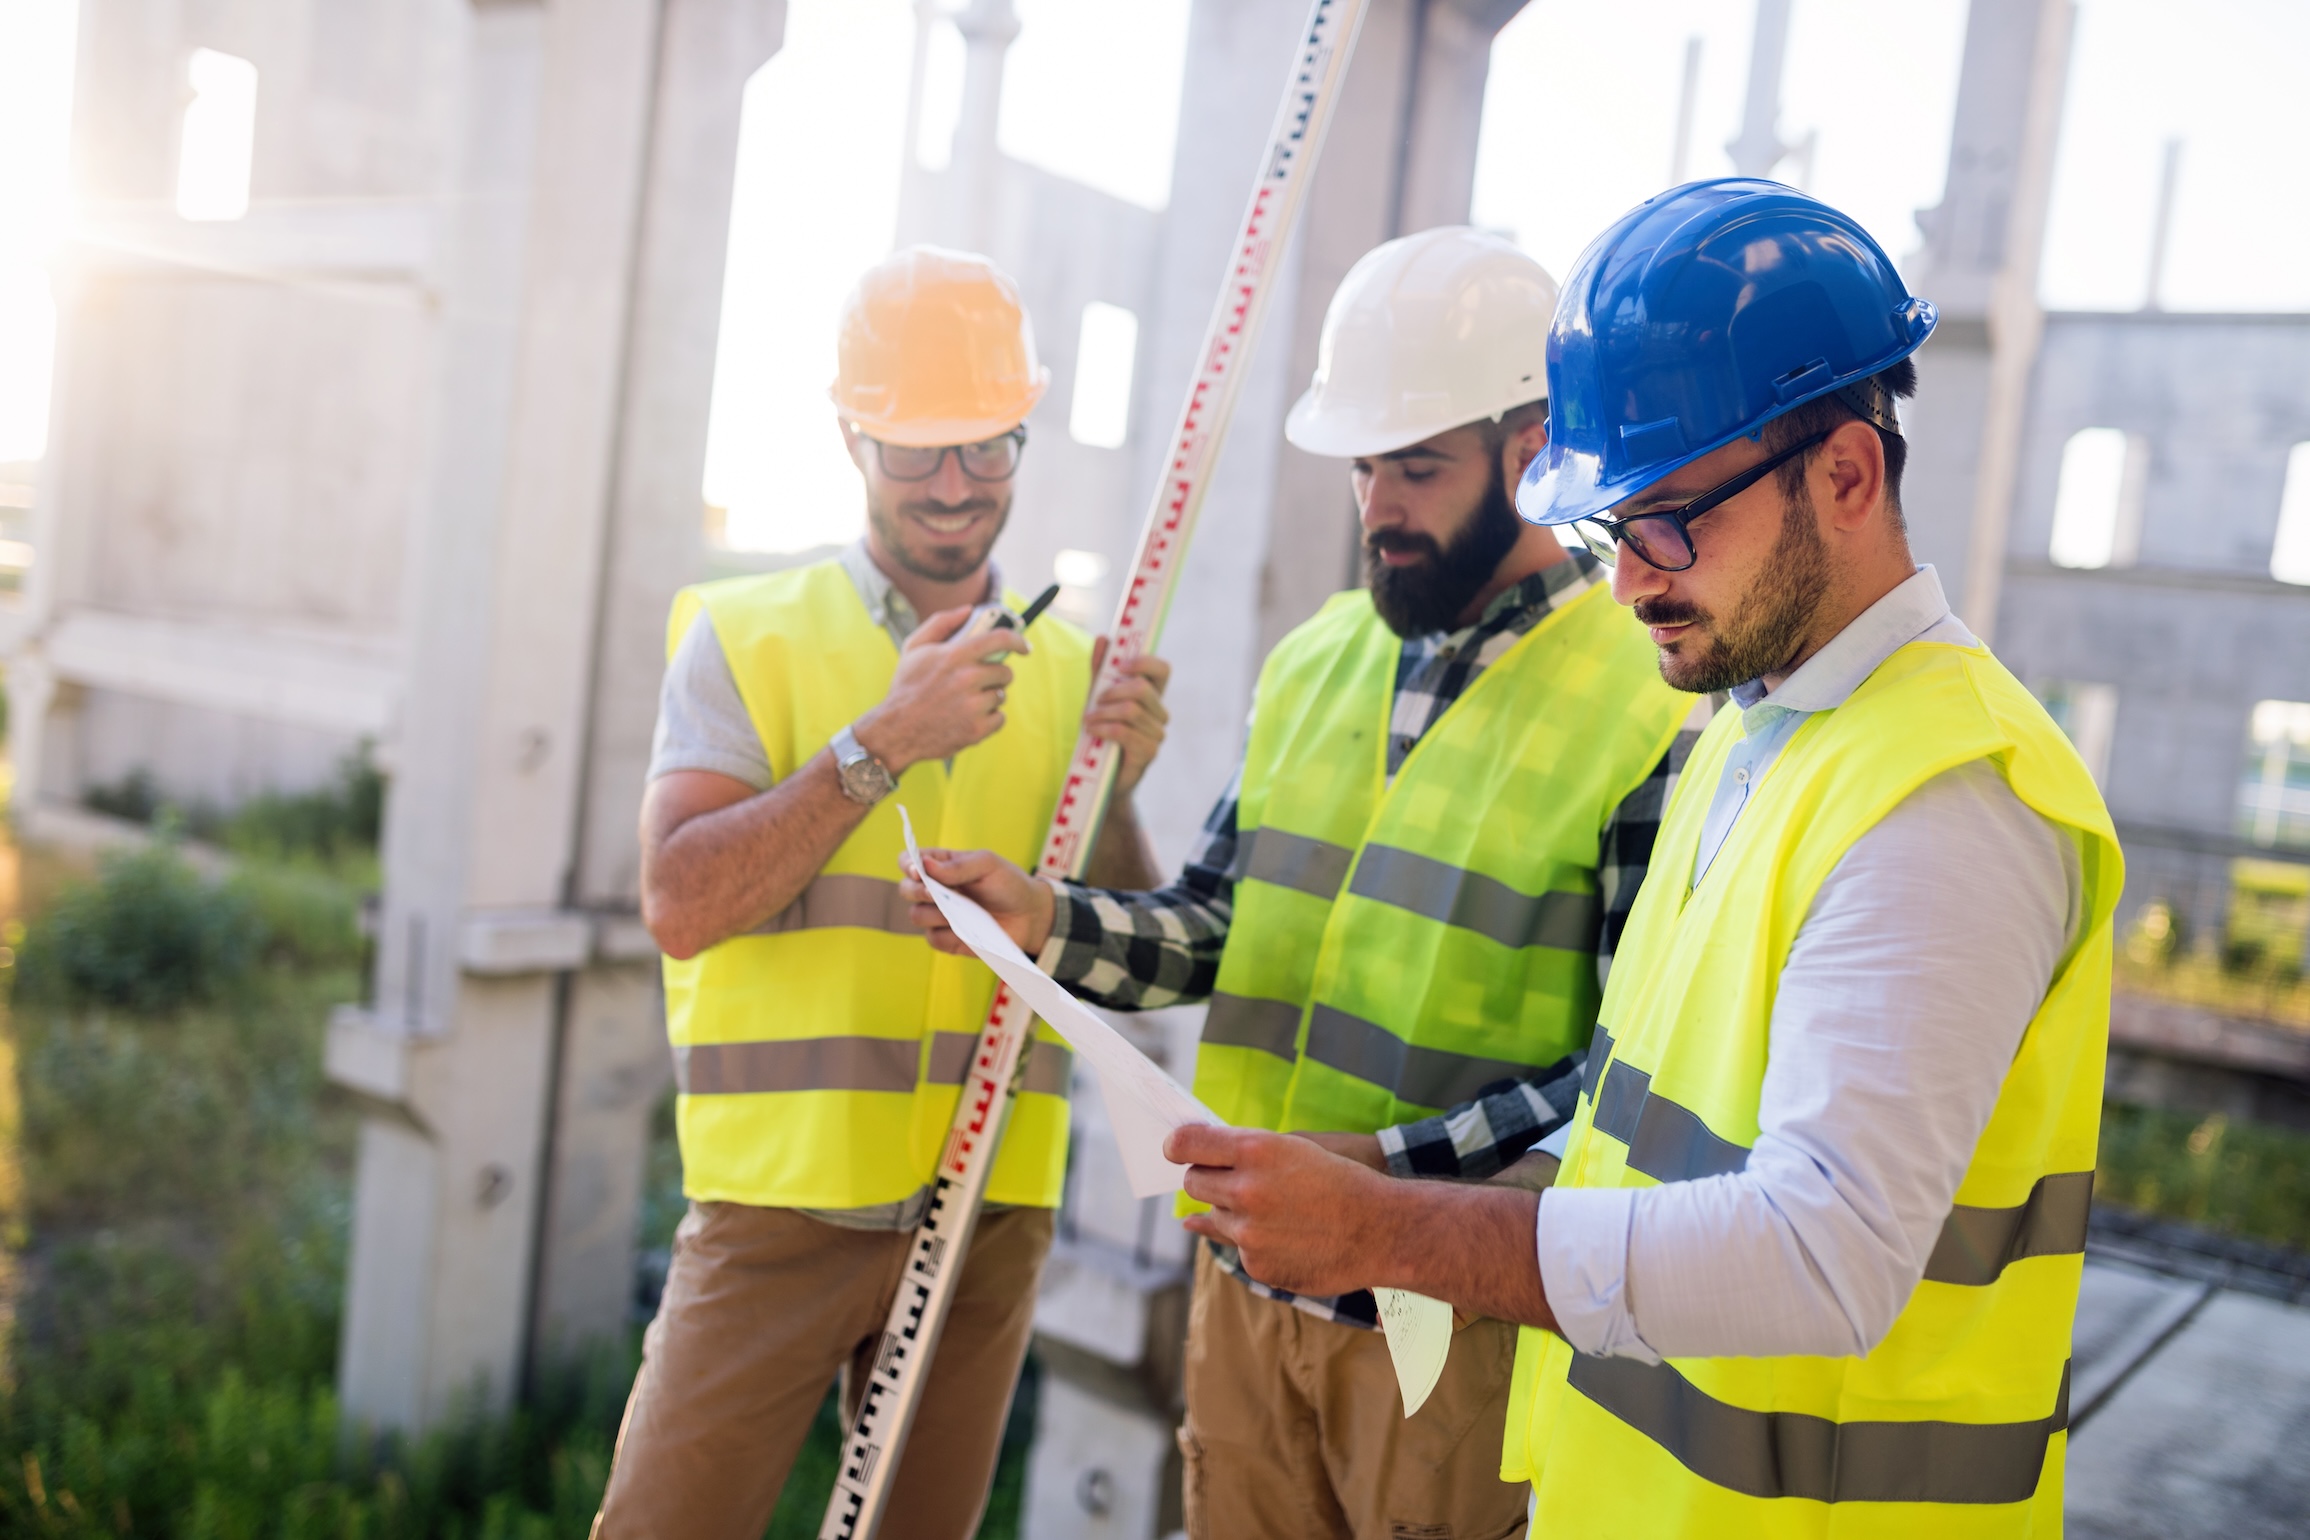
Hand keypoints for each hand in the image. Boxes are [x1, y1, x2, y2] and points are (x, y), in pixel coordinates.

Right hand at [853, 607, 1028, 773]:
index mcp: (955, 655)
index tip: (1025, 646)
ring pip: (1001, 696)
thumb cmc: (906, 686)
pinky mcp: (976, 729)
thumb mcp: (914, 648)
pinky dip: (989, 719)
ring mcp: (973, 706)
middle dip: (996, 675)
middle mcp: (967, 678)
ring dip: (989, 697)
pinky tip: (968, 718)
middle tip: (979, 681)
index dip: (1018, 640)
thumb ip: (941, 623)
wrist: (896, 730)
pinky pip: (1000, 718)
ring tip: (965, 701)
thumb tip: (968, 609)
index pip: (999, 639)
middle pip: (1004, 672)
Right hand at [899, 847, 1057, 956]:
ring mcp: (939, 916)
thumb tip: (926, 866)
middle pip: (905, 889)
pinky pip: (934, 939)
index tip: (916, 870)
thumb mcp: (988, 865)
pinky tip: (965, 930)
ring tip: (958, 912)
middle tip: (932, 893)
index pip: (909, 860)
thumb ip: (958, 865)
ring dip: (933, 913)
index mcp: (941, 866)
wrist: (1030, 915)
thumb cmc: (1008, 883)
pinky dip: (948, 935)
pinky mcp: (948, 939)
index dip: (907, 864)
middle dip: (915, 891)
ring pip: (916, 916)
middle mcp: (935, 890)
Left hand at [1085, 637, 1170, 796]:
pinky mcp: (1148, 753)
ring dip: (1103, 712)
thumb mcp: (1098, 699)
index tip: (1121, 664)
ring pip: (1131, 710)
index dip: (1144, 662)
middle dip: (1113, 690)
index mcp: (1152, 696)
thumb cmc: (1103, 734)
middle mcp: (1160, 714)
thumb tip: (1103, 639)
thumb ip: (1100, 671)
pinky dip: (1104, 728)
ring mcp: (1157, 734)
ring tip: (1087, 720)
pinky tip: (1092, 730)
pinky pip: (1125, 732)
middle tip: (1095, 700)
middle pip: (1142, 689)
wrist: (1101, 777)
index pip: (1162, 669)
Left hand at [1168, 1125, 1399, 1296]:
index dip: (1177, 1145)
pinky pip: (1238, 1248)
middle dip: (1208, 1179)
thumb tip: (1200, 1157)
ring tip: (1279, 1211)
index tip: (1176, 1149)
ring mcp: (1248, 1233)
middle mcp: (1246, 1191)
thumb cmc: (1339, 1180)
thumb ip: (1244, 1152)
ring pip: (1215, 1217)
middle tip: (1234, 1180)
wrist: (1380, 1229)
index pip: (1187, 1143)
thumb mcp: (1294, 1149)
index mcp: (1255, 1151)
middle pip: (1194, 1182)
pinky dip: (1256, 1242)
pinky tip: (1289, 1237)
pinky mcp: (1256, 1265)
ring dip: (1235, 1212)